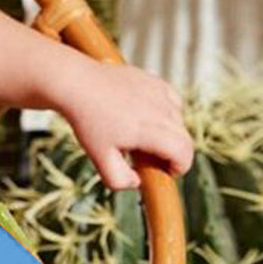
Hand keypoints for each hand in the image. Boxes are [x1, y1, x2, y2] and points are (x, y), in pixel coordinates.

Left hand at [56, 60, 193, 189]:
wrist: (78, 85)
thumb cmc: (88, 122)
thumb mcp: (99, 158)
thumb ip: (118, 179)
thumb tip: (138, 182)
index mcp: (150, 131)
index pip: (184, 152)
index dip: (181, 167)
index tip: (168, 172)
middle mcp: (161, 110)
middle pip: (184, 138)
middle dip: (175, 154)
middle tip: (152, 160)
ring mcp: (160, 93)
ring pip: (179, 119)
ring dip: (170, 133)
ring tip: (144, 138)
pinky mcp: (155, 81)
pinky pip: (172, 101)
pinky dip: (167, 113)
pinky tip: (146, 118)